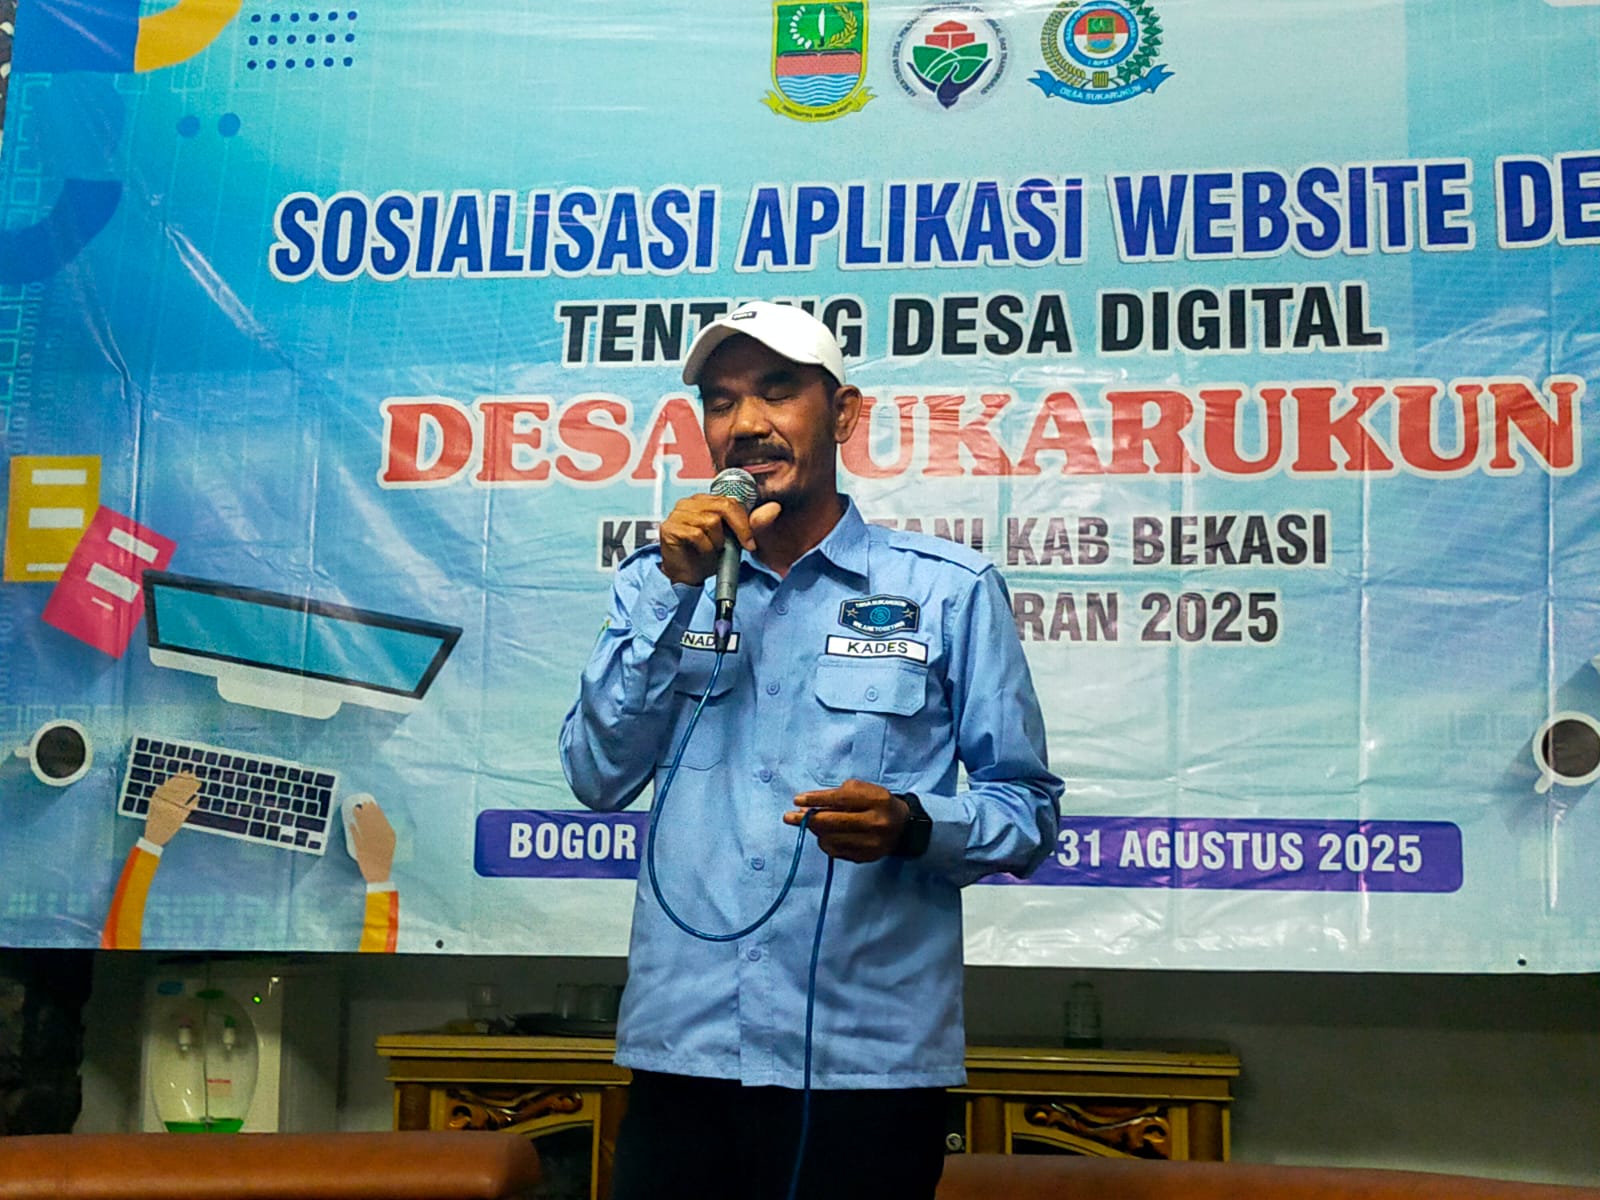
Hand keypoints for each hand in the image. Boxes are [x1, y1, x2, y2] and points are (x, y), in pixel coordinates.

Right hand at [144, 772, 200, 846]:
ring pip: (185, 795)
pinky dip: (194, 801)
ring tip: (198, 783)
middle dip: (187, 781)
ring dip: (192, 788)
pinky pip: (189, 807)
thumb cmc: (155, 819)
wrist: (155, 836)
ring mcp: (172, 811)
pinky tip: (198, 797)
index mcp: (157, 800)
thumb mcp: (155, 805)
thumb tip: (175, 779)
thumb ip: (162, 793)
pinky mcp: (180, 818)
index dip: (179, 777)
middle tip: (194, 775)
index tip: (186, 771)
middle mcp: (164, 804)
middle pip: (178, 788)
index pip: (170, 784)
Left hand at [348, 797, 395, 883]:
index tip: (371, 803)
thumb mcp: (390, 843)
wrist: (379, 874)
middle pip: (373, 821)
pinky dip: (354, 830)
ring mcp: (371, 844)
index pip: (382, 819)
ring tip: (355, 810)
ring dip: (360, 817)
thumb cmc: (384, 858)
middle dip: (368, 811)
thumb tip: (379, 819)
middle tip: (363, 803)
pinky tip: (351, 824)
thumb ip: (386, 832)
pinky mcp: (362, 850)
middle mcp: (381, 838)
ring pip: (365, 827)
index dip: (376, 810)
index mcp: (389, 836)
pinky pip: (357, 838)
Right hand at [657, 493, 781, 585]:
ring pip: (711, 522)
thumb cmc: (706, 556)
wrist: (687, 576)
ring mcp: (678, 514)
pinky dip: (705, 549)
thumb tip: (775, 508)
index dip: (743, 521)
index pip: (730, 500)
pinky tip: (702, 554)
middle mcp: (690, 503)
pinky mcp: (670, 528)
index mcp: (705, 501)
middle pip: (723, 507)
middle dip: (738, 529)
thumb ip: (752, 524)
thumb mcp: (734, 540)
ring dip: (717, 542)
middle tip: (742, 547)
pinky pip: (697, 534)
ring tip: (714, 551)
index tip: (750, 541)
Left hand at [785, 779, 907, 863]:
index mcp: (876, 800)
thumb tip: (806, 805)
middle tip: (790, 817)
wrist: (903, 827)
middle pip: (832, 823)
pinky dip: (826, 842)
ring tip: (816, 824)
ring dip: (817, 831)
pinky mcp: (866, 857)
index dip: (816, 799)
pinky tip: (828, 835)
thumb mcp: (862, 790)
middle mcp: (875, 823)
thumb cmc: (877, 802)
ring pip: (830, 839)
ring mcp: (871, 843)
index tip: (797, 800)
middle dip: (807, 819)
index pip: (840, 799)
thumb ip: (836, 795)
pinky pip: (835, 852)